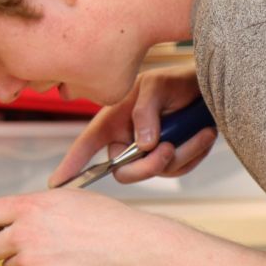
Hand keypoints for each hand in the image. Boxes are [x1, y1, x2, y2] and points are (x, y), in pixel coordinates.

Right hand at [49, 64, 216, 186]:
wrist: (208, 88)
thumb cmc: (176, 81)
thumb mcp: (157, 86)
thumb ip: (145, 112)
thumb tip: (143, 145)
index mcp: (113, 121)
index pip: (86, 145)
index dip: (71, 165)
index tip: (56, 184)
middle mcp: (126, 140)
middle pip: (124, 172)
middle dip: (147, 165)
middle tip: (169, 148)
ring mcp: (148, 153)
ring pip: (157, 173)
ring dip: (183, 154)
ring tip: (201, 132)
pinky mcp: (170, 160)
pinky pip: (177, 171)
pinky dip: (194, 155)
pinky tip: (204, 135)